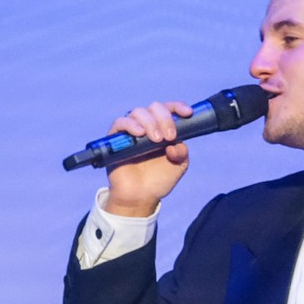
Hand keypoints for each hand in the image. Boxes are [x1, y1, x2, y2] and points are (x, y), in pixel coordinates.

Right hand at [99, 101, 193, 216]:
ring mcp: (132, 130)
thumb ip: (182, 152)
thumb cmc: (159, 178)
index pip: (170, 109)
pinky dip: (131, 125)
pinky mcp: (116, 137)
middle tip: (169, 136)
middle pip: (155, 107)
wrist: (140, 196)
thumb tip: (174, 144)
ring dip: (150, 122)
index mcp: (164, 128)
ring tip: (156, 139)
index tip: (187, 113)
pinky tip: (140, 134)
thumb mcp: (178, 165)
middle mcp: (148, 125)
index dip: (178, 107)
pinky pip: (121, 122)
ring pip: (139, 112)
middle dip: (165, 118)